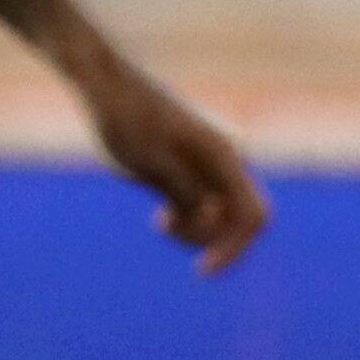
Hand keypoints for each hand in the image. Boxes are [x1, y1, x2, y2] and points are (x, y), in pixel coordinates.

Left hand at [74, 45, 266, 270]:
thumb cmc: (126, 120)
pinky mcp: (191, 171)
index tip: (200, 270)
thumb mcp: (151, 163)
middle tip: (164, 225)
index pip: (253, 215)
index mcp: (224, 155)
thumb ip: (186, 193)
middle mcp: (226, 161)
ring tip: (160, 221)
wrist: (106, 89)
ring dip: (195, 232)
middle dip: (209, 239)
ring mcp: (210, 167)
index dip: (234, 249)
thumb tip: (215, 219)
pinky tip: (159, 217)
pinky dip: (186, 222)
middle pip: (241, 221)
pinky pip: (204, 210)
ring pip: (221, 218)